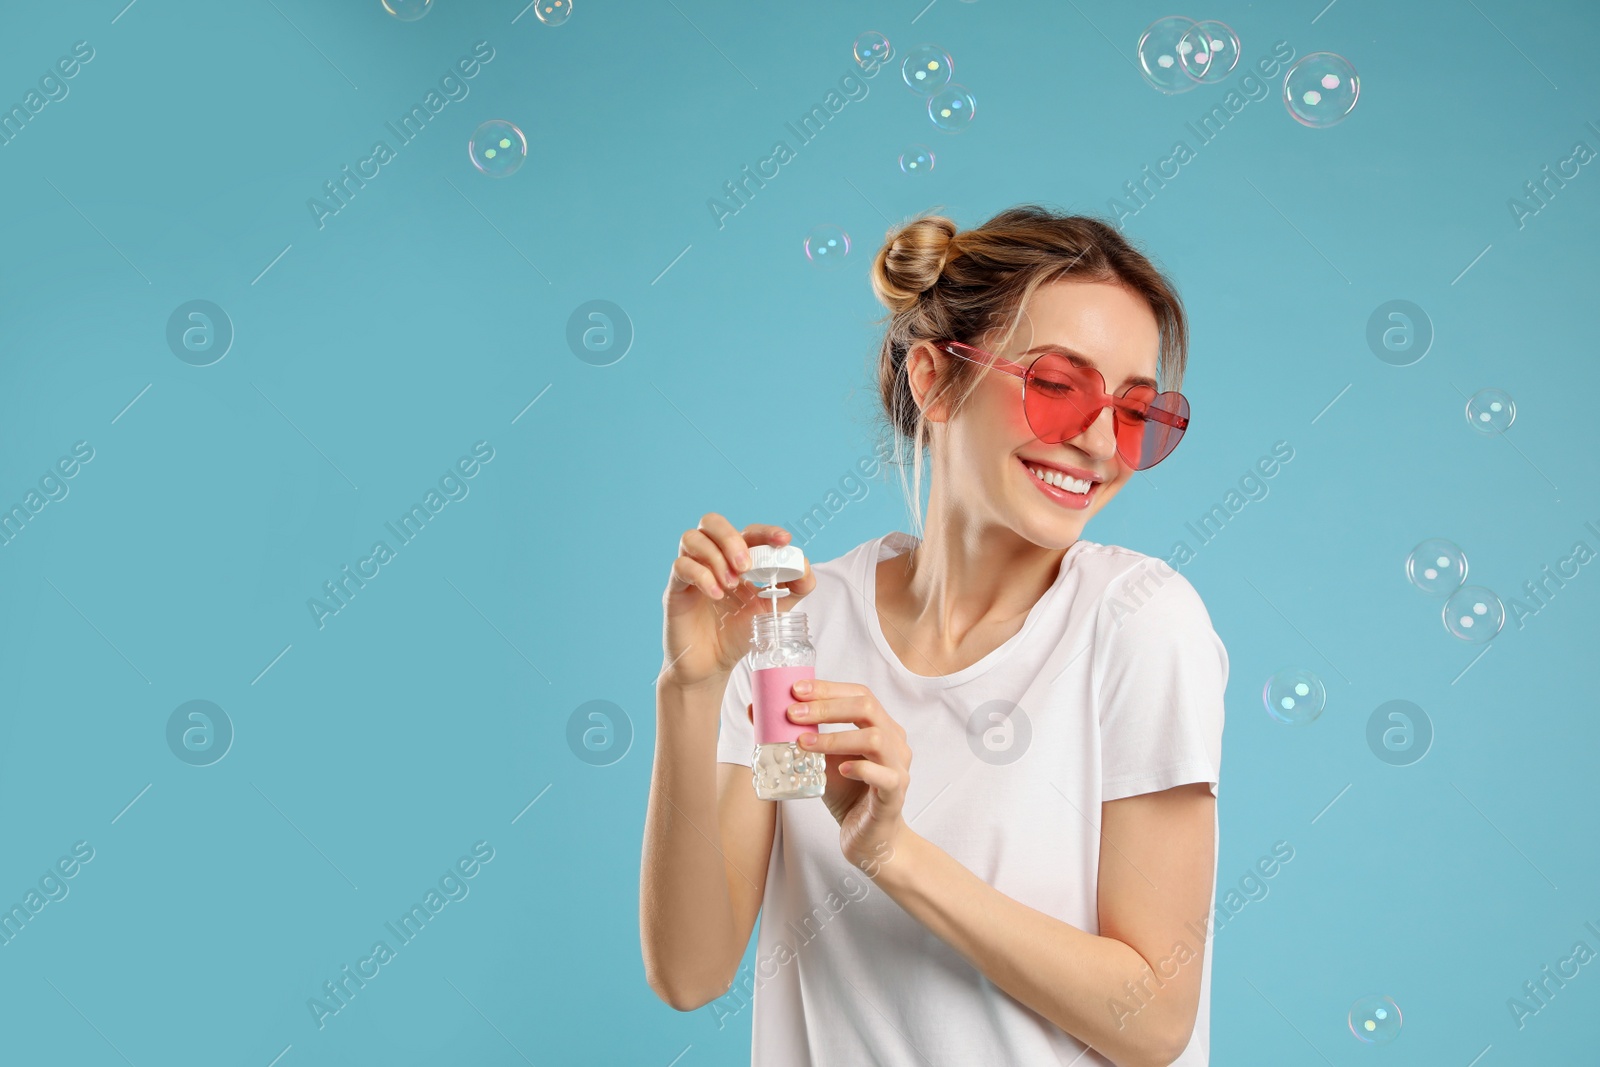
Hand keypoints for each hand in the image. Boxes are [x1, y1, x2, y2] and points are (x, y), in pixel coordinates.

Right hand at [660, 514, 814, 689]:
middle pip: (711, 522)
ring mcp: (690, 571)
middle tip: (746, 567)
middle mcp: (711, 558)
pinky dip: (701, 576)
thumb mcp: (772, 610)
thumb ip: (792, 589)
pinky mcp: (675, 589)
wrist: (712, 665)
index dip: (765, 531)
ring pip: (691, 538)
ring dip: (716, 557)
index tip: (783, 540)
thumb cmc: (738, 634)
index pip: (747, 531)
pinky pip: (681, 567)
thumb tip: (804, 567)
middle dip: (732, 539)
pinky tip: (716, 594)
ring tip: (731, 584)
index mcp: (735, 558)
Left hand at [785, 678, 911, 876]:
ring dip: (835, 738)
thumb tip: (755, 710)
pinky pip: (884, 776)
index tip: (795, 690)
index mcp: (881, 727)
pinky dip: (860, 769)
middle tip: (792, 714)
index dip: (828, 688)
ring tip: (804, 743)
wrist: (869, 839)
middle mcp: (894, 742)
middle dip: (826, 706)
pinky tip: (840, 770)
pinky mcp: (895, 794)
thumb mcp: (820, 761)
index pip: (859, 694)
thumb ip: (797, 735)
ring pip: (874, 739)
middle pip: (867, 707)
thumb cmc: (848, 794)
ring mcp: (898, 767)